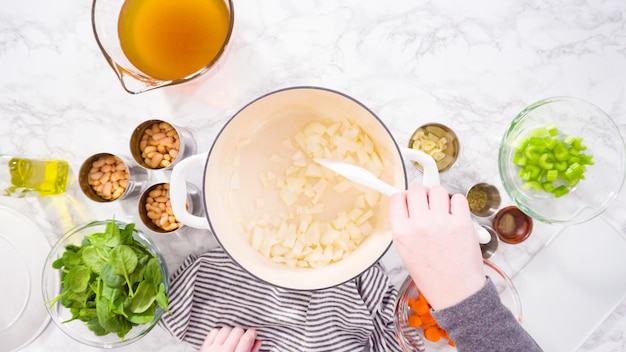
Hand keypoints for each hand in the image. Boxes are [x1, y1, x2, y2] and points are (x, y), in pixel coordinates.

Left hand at [200, 326, 261, 351]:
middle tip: (242, 338)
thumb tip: (258, 341)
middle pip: (237, 331)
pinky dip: (219, 333)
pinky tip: (222, 339)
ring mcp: (213, 349)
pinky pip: (214, 332)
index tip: (252, 334)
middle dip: (242, 333)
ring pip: (226, 329)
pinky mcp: (204, 348)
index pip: (247, 338)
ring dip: (230, 332)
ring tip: (231, 339)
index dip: (252, 333)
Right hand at [389, 184, 485, 309]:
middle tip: (427, 205)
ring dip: (440, 198)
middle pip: (416, 189)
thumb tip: (407, 204)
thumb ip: (404, 226)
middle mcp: (419, 224)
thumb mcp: (405, 252)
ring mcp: (441, 222)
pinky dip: (457, 204)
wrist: (455, 291)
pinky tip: (455, 216)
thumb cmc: (431, 275)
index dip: (404, 198)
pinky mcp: (462, 222)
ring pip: (437, 190)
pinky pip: (458, 198)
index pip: (397, 198)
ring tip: (442, 212)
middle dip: (422, 195)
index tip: (409, 201)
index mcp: (401, 233)